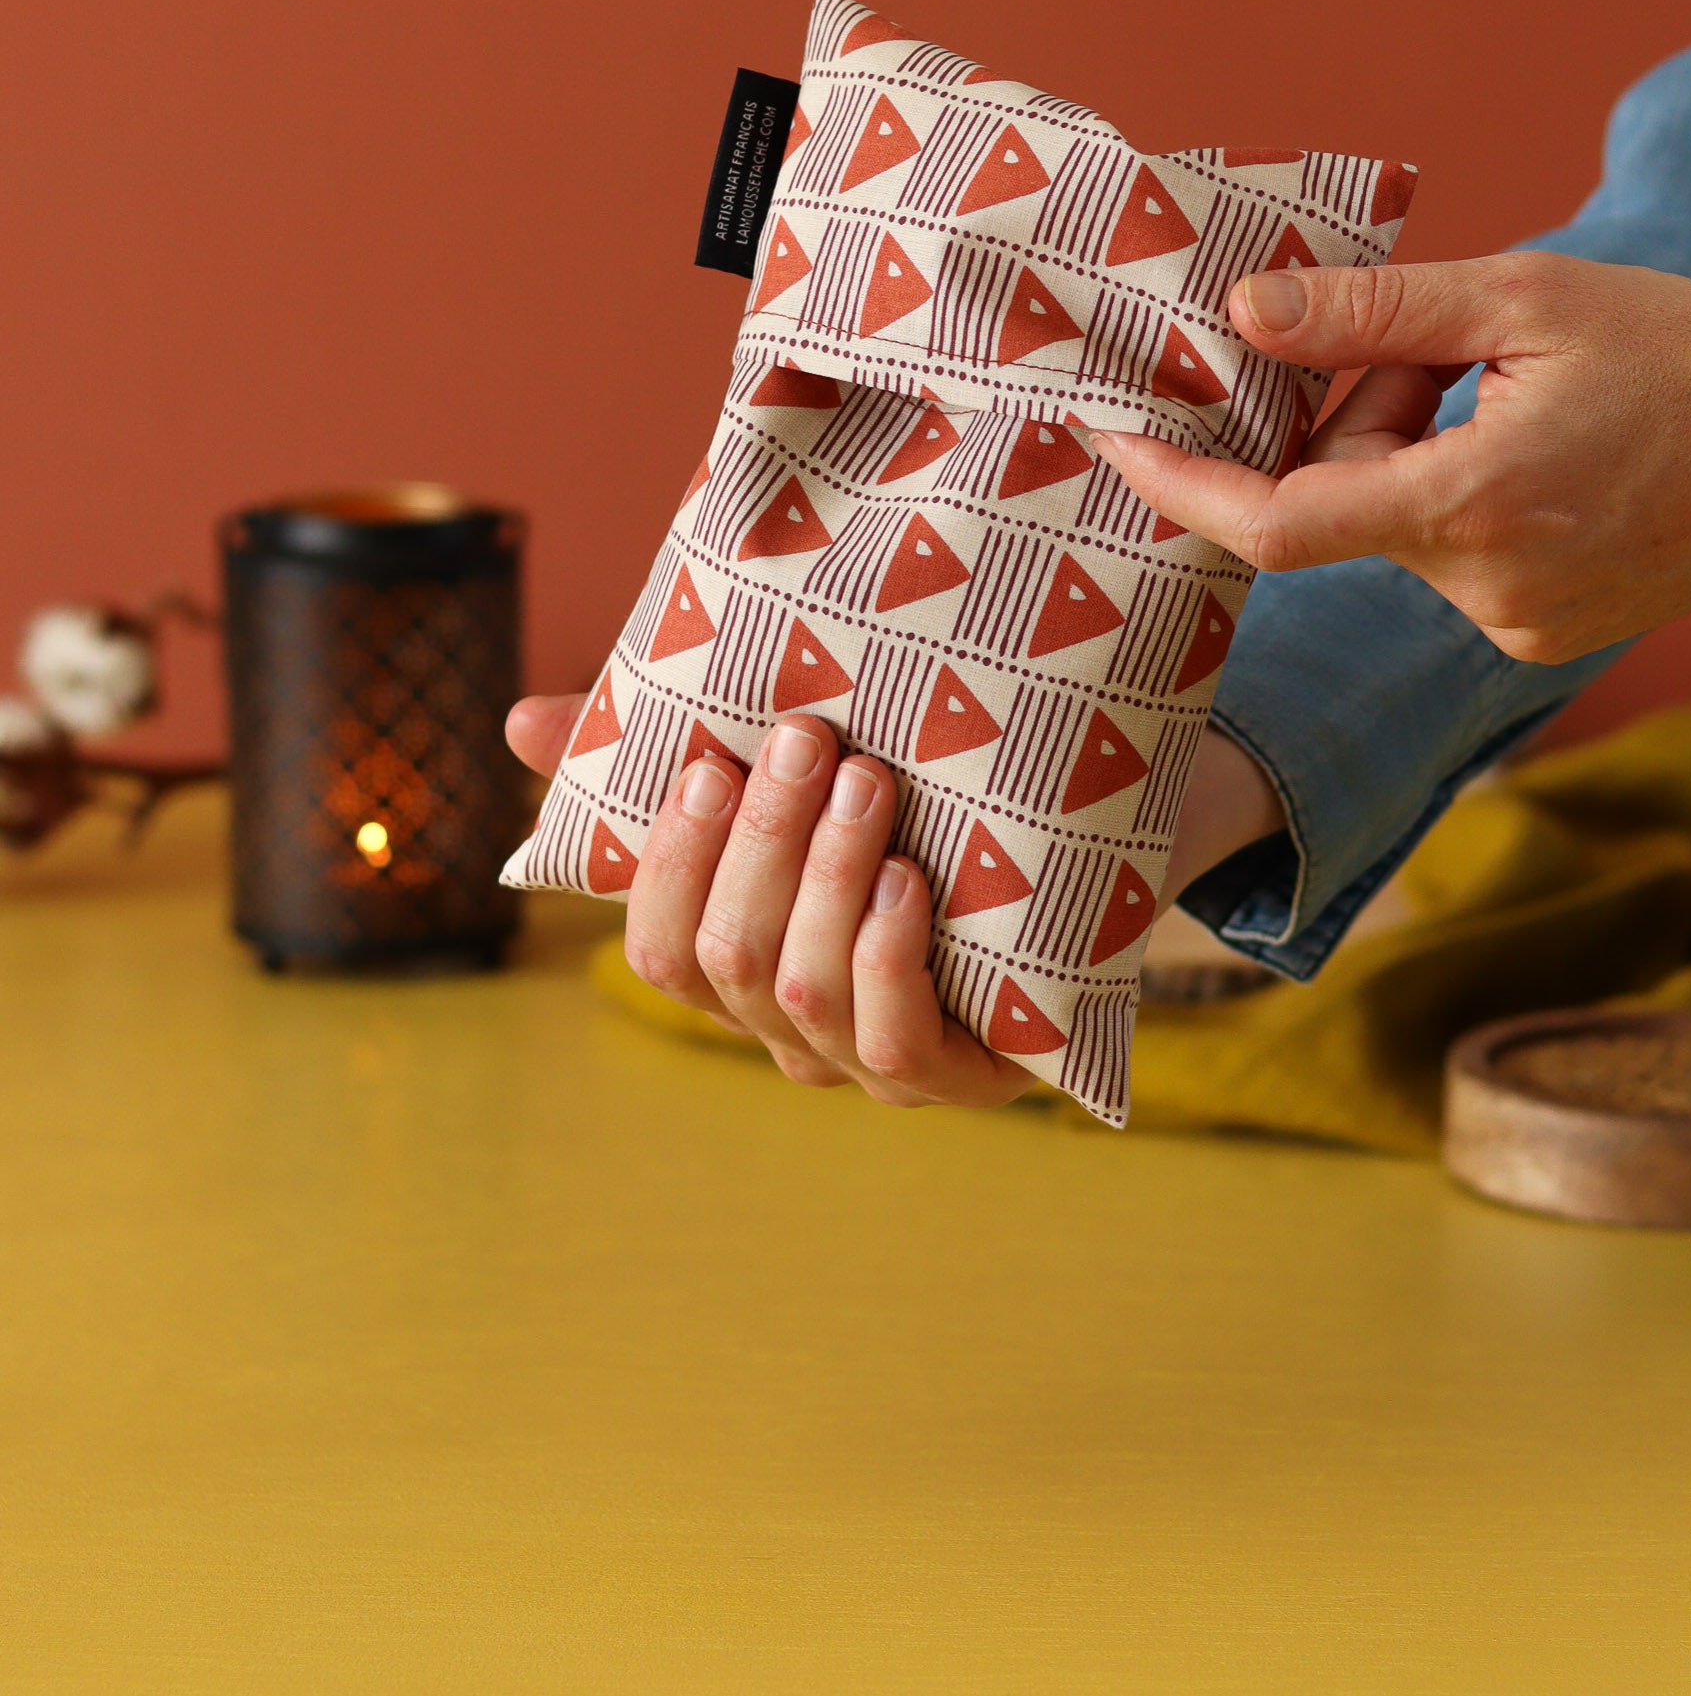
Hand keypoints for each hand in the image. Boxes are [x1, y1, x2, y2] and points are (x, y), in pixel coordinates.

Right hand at [505, 700, 1285, 1100]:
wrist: (1063, 872)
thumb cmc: (896, 822)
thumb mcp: (783, 782)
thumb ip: (656, 759)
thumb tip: (519, 721)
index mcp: (737, 972)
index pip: (661, 949)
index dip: (670, 863)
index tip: (704, 764)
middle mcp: (789, 1032)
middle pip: (730, 957)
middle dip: (762, 841)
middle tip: (808, 736)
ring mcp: (867, 1064)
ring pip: (803, 983)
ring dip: (828, 875)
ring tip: (870, 780)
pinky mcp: (952, 1077)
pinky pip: (894, 1037)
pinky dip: (889, 956)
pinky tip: (911, 884)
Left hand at [1094, 252, 1690, 663]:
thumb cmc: (1689, 354)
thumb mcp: (1526, 296)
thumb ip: (1373, 313)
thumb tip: (1242, 314)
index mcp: (1477, 505)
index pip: (1279, 525)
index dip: (1184, 487)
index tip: (1115, 444)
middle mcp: (1487, 590)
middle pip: (1340, 503)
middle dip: (1351, 417)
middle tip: (1435, 349)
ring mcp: (1516, 625)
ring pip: (1392, 528)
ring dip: (1407, 453)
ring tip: (1516, 394)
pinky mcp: (1541, 634)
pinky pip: (1444, 557)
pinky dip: (1451, 495)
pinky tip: (1540, 450)